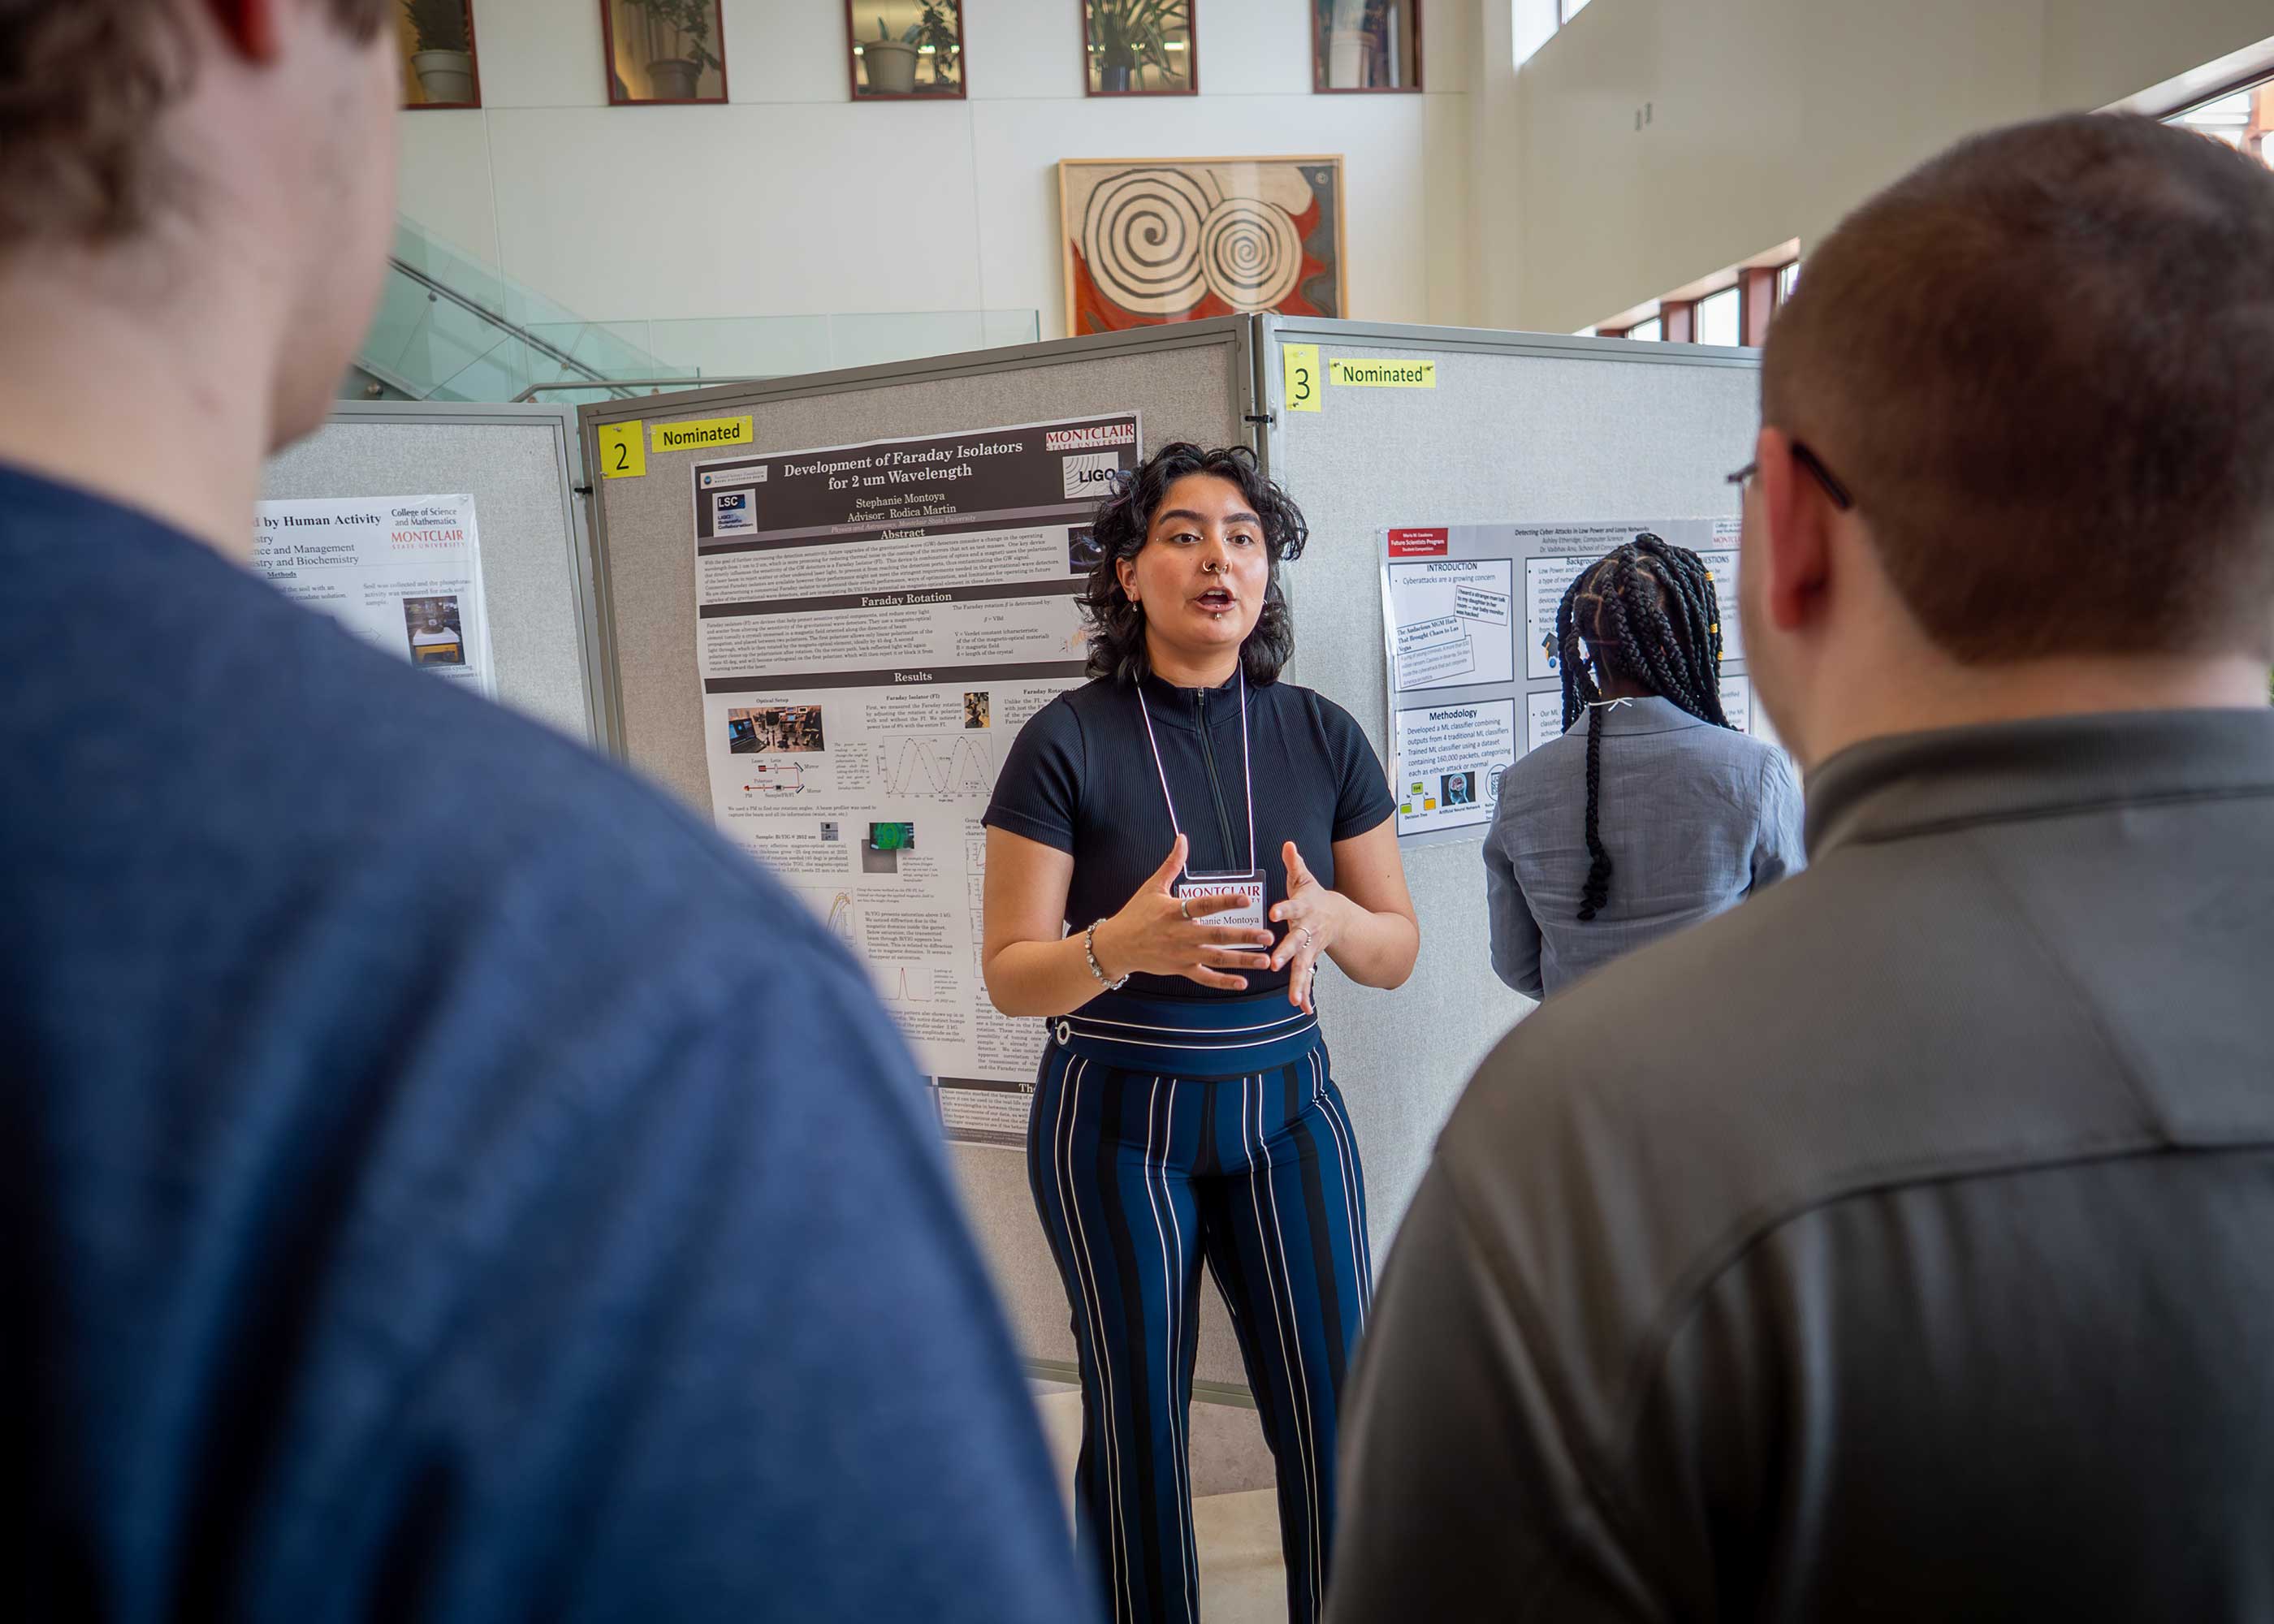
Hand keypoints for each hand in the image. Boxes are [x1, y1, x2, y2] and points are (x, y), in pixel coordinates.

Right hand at [1094, 835, 1274, 991]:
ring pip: (1216, 959)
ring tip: (1265, 959)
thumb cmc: (1135, 914)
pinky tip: (1243, 982)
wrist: (1117, 946)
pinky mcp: (1181, 969)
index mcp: (1174, 912)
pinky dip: (1223, 982)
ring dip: (1242, 960)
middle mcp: (1180, 934)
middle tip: (1268, 936)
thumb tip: (1182, 839)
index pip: (1203, 905)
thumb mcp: (1152, 887)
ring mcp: (1182, 954)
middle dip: (1244, 937)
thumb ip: (1172, 864)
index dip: (1225, 902)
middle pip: (1216, 936)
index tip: (1246, 900)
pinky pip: (1205, 978)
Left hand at [1269, 840, 1346, 1013]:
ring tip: (1292, 1000)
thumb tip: (1288, 844)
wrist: (1340, 917)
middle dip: (1286, 953)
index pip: (1292, 906)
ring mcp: (1311, 948)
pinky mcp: (1311, 960)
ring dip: (1298, 983)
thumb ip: (1294, 864)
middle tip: (1275, 964)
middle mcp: (1308, 930)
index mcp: (1304, 909)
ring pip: (1304, 966)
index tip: (1273, 912)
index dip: (1283, 908)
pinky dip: (1306, 994)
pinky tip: (1302, 1009)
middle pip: (1296, 942)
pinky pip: (1308, 978)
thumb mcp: (1305, 880)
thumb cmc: (1314, 898)